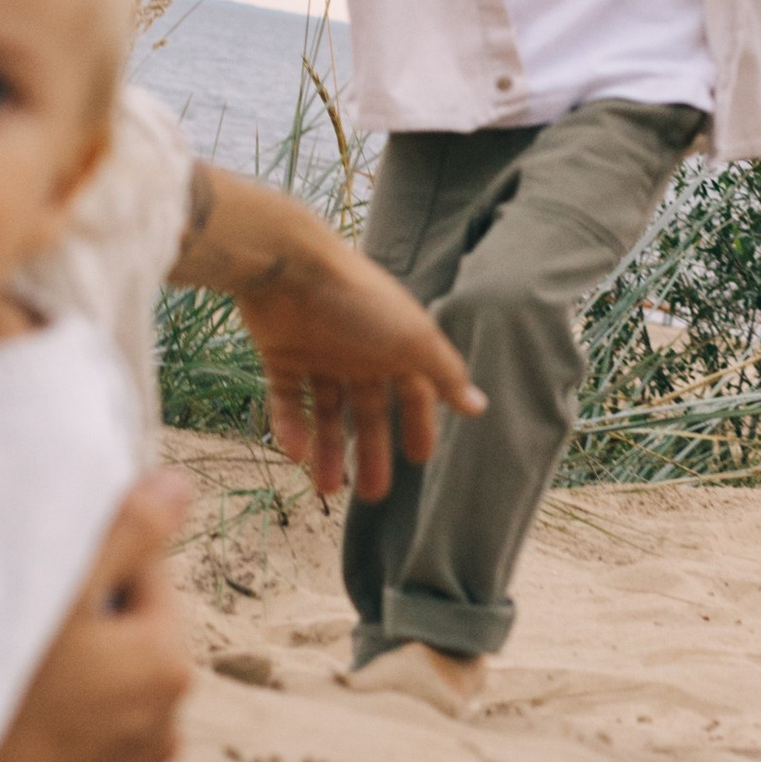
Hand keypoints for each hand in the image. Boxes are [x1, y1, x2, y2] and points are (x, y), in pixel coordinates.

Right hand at [0, 473, 198, 761]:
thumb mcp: (58, 589)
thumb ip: (128, 530)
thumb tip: (181, 488)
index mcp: (166, 665)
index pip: (148, 579)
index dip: (95, 565)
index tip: (43, 574)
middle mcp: (164, 731)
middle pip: (131, 646)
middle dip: (92, 631)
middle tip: (21, 630)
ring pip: (110, 705)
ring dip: (81, 689)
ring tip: (16, 686)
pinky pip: (87, 761)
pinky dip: (64, 744)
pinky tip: (16, 734)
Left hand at [171, 171, 484, 503]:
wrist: (286, 265)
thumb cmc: (359, 299)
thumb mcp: (413, 339)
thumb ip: (446, 373)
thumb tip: (480, 407)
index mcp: (394, 344)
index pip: (413, 393)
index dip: (418, 424)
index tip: (418, 460)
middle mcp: (358, 350)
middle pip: (368, 411)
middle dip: (371, 452)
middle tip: (372, 495)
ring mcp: (317, 353)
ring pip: (325, 412)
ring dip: (328, 450)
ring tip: (326, 490)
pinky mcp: (280, 353)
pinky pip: (285, 399)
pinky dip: (289, 426)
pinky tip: (294, 453)